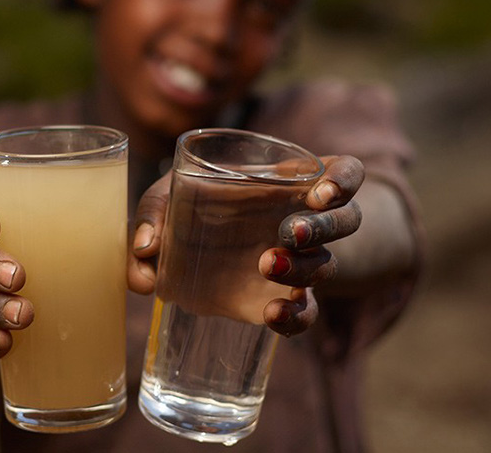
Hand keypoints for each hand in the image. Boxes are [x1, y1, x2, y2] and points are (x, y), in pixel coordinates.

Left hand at [127, 155, 363, 336]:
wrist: (203, 252)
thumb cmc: (195, 207)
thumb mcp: (175, 196)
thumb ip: (155, 212)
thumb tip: (145, 249)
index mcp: (293, 183)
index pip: (345, 174)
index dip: (343, 180)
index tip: (322, 191)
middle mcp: (309, 220)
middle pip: (344, 222)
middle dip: (320, 227)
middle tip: (286, 233)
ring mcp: (303, 261)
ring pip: (328, 263)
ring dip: (304, 267)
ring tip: (267, 265)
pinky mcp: (290, 297)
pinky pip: (310, 310)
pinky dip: (299, 315)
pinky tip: (273, 315)